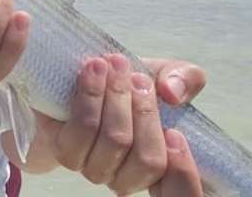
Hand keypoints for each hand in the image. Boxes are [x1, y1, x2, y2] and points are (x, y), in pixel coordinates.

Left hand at [37, 55, 205, 195]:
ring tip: (115, 66)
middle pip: (146, 159)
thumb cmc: (128, 82)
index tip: (176, 132)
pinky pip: (82, 128)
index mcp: (162, 166)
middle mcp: (129, 178)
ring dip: (116, 97)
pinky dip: (91, 95)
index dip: (185, 174)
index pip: (182, 193)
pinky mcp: (66, 151)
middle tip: (138, 77)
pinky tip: (95, 71)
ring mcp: (96, 169)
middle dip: (144, 111)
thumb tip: (172, 93)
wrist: (81, 78)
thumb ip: (184, 78)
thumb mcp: (163, 73)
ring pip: (114, 140)